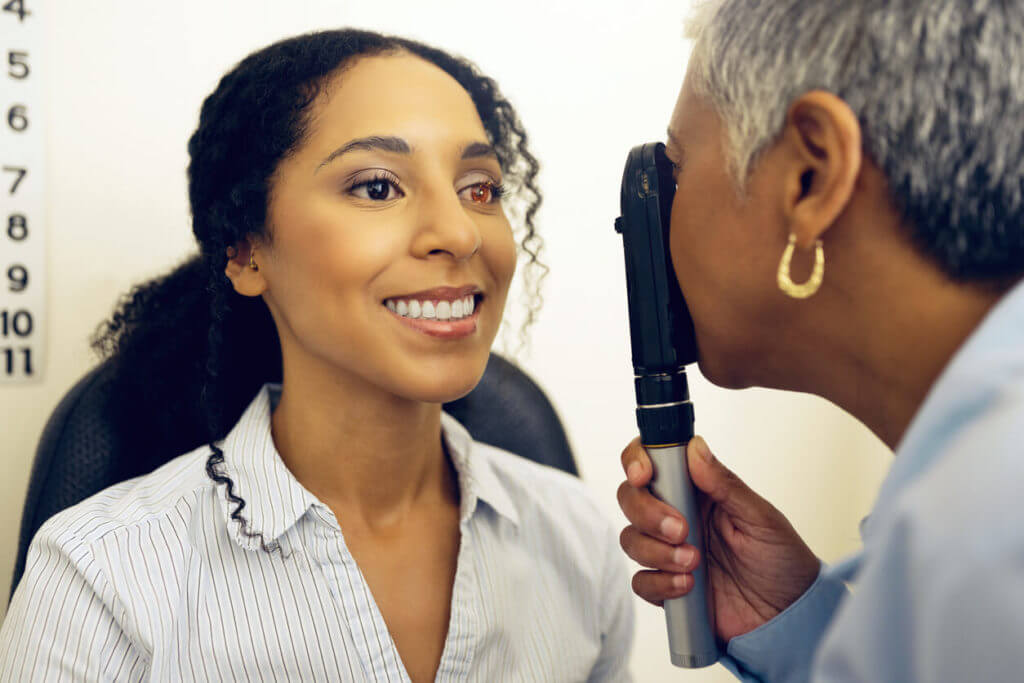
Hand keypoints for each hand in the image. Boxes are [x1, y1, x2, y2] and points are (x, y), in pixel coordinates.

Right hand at [618, 435, 819, 641]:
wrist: (790, 615)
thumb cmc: (782, 560)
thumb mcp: (761, 517)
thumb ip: (725, 484)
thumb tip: (695, 448)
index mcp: (697, 490)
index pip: (653, 462)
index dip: (637, 461)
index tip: (643, 475)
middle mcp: (676, 515)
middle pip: (631, 498)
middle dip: (647, 512)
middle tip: (680, 529)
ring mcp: (668, 551)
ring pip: (630, 539)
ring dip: (656, 550)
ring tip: (694, 562)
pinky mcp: (666, 586)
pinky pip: (641, 581)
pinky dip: (660, 583)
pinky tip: (688, 585)